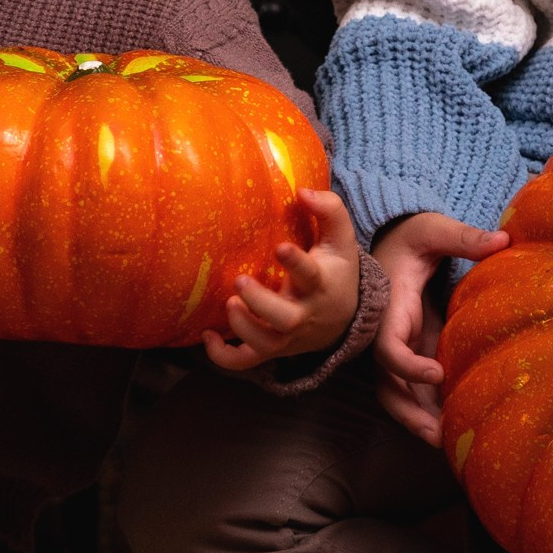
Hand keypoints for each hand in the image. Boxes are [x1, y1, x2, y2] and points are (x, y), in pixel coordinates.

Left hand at [204, 190, 361, 375]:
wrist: (345, 318)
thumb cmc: (336, 271)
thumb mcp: (341, 240)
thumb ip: (329, 210)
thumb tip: (302, 191)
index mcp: (320, 284)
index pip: (310, 275)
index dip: (295, 263)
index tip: (280, 247)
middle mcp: (304, 314)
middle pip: (285, 319)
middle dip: (260, 303)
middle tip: (239, 282)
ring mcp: (287, 336)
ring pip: (266, 345)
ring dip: (243, 328)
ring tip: (229, 304)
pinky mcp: (272, 349)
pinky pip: (247, 362)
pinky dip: (224, 357)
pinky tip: (207, 336)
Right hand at [371, 207, 508, 444]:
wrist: (396, 241)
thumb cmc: (412, 235)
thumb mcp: (433, 230)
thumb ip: (462, 237)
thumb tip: (503, 240)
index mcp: (389, 309)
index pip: (388, 347)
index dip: (407, 365)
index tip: (436, 374)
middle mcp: (389, 335)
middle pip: (388, 385)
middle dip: (409, 413)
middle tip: (437, 436)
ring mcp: (401, 347)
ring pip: (399, 394)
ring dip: (419, 420)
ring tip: (447, 444)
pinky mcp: (415, 352)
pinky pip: (416, 387)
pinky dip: (430, 408)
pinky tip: (455, 427)